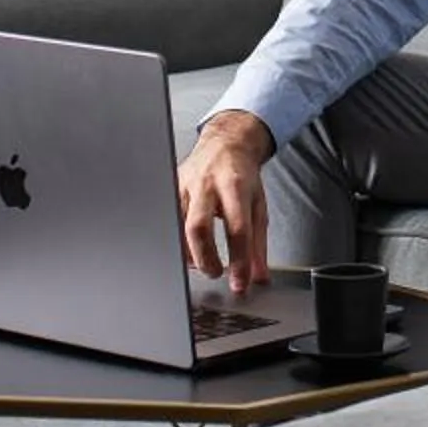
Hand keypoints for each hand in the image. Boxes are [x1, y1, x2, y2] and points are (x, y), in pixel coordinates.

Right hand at [179, 110, 275, 293]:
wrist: (225, 143)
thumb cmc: (242, 175)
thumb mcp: (259, 205)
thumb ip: (259, 244)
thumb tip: (258, 277)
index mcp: (235, 186)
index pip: (237, 229)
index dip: (239, 260)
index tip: (239, 283)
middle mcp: (207, 184)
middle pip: (199, 227)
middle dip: (205, 258)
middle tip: (215, 273)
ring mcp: (185, 186)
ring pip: (178, 227)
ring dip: (189, 253)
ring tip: (201, 264)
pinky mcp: (170, 189)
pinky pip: (168, 221)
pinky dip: (177, 241)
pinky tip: (186, 250)